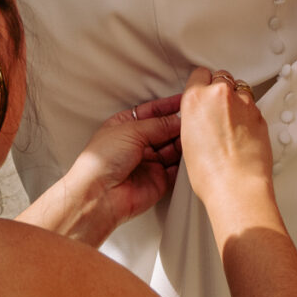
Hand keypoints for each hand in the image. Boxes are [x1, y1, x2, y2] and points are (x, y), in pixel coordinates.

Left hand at [36, 98, 183, 244]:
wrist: (99, 196)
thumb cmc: (102, 161)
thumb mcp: (132, 130)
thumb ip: (159, 124)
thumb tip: (178, 118)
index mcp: (127, 125)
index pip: (154, 111)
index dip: (170, 106)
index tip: (187, 100)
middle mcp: (138, 144)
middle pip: (166, 130)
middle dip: (179, 125)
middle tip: (195, 119)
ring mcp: (149, 162)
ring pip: (174, 148)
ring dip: (184, 142)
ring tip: (196, 135)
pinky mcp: (159, 180)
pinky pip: (177, 170)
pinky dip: (186, 163)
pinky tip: (193, 155)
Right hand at [178, 66, 275, 216]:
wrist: (237, 187)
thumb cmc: (211, 173)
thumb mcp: (188, 141)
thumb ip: (196, 117)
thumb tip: (202, 117)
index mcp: (196, 99)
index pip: (199, 74)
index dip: (201, 85)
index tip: (204, 93)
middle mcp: (220, 94)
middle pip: (221, 77)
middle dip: (219, 90)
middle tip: (217, 112)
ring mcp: (243, 102)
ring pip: (239, 89)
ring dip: (236, 101)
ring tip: (232, 126)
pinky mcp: (260, 113)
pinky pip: (252, 106)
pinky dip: (248, 115)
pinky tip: (243, 134)